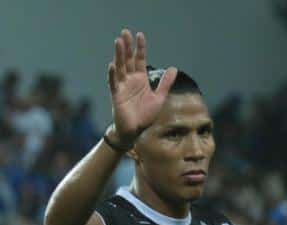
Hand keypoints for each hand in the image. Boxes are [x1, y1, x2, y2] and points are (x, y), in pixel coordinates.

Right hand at [107, 29, 176, 145]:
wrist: (135, 131)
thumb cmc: (145, 115)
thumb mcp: (159, 98)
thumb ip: (165, 83)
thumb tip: (174, 68)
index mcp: (140, 79)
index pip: (139, 60)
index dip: (140, 48)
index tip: (140, 35)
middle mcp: (130, 80)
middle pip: (128, 60)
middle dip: (127, 46)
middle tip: (125, 32)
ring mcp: (122, 87)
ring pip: (120, 68)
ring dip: (119, 55)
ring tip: (118, 42)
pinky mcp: (116, 96)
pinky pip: (114, 84)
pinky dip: (113, 75)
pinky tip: (112, 65)